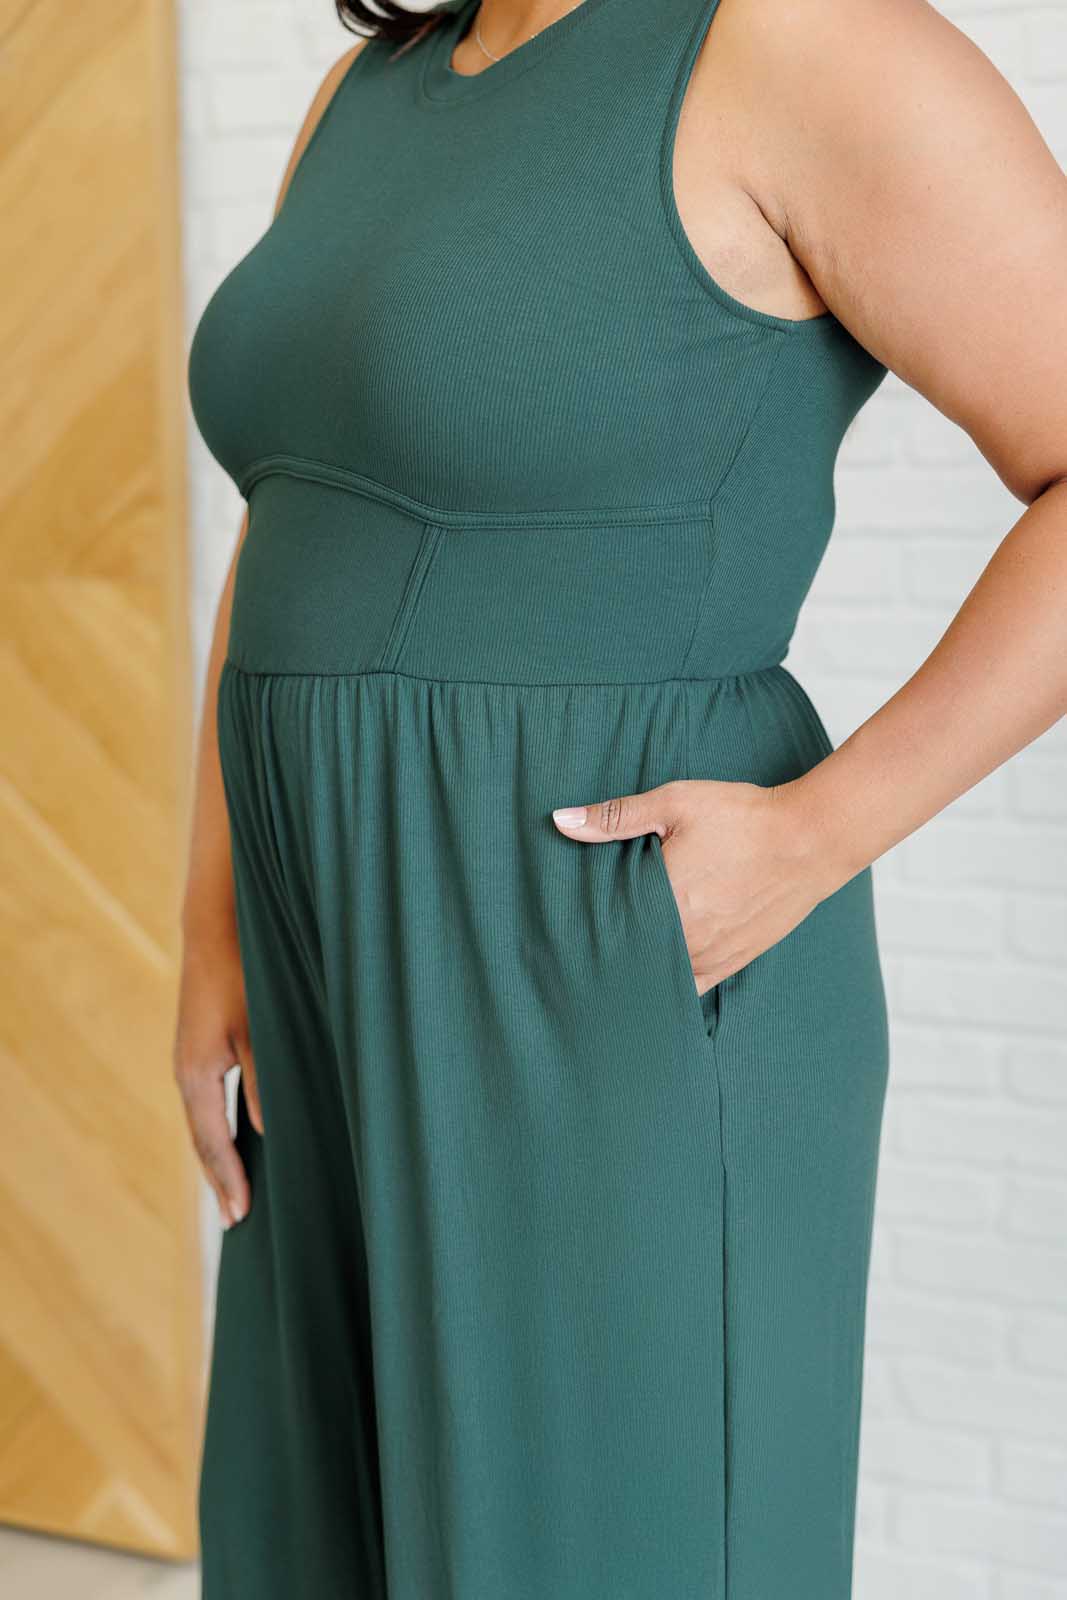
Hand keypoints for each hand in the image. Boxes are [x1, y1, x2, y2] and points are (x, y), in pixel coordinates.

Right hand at [172, 919, 262, 1228]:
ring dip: (220, 1156)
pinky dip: (221, 1128)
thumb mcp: (261, 1030)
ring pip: (205, 1121)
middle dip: (220, 1179)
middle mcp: (187, 1072)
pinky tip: (239, 1136)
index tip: (240, 1216)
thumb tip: (267, 1132)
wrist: (217, 926)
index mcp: (197, 1075)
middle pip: (203, 1140)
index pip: (212, 1143)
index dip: (228, 1181)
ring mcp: (191, 1059)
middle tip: (236, 1219)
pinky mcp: (201, 1045)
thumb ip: (264, 1082)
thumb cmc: (246, 974)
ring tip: (236, 1190)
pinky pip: (209, 1101)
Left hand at [552, 778, 845, 992]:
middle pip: (626, 956)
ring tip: (607, 965)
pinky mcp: (732, 963)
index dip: (579, 928)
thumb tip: (561, 821)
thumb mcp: (675, 803)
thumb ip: (615, 817)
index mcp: (663, 899)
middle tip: (572, 951)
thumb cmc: (743, 817)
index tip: (558, 928)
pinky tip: (649, 981)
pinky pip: (689, 987)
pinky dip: (667, 985)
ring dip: (634, 969)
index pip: (602, 927)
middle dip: (603, 951)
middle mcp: (684, 937)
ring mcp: (709, 955)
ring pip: (655, 978)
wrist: (810, 840)